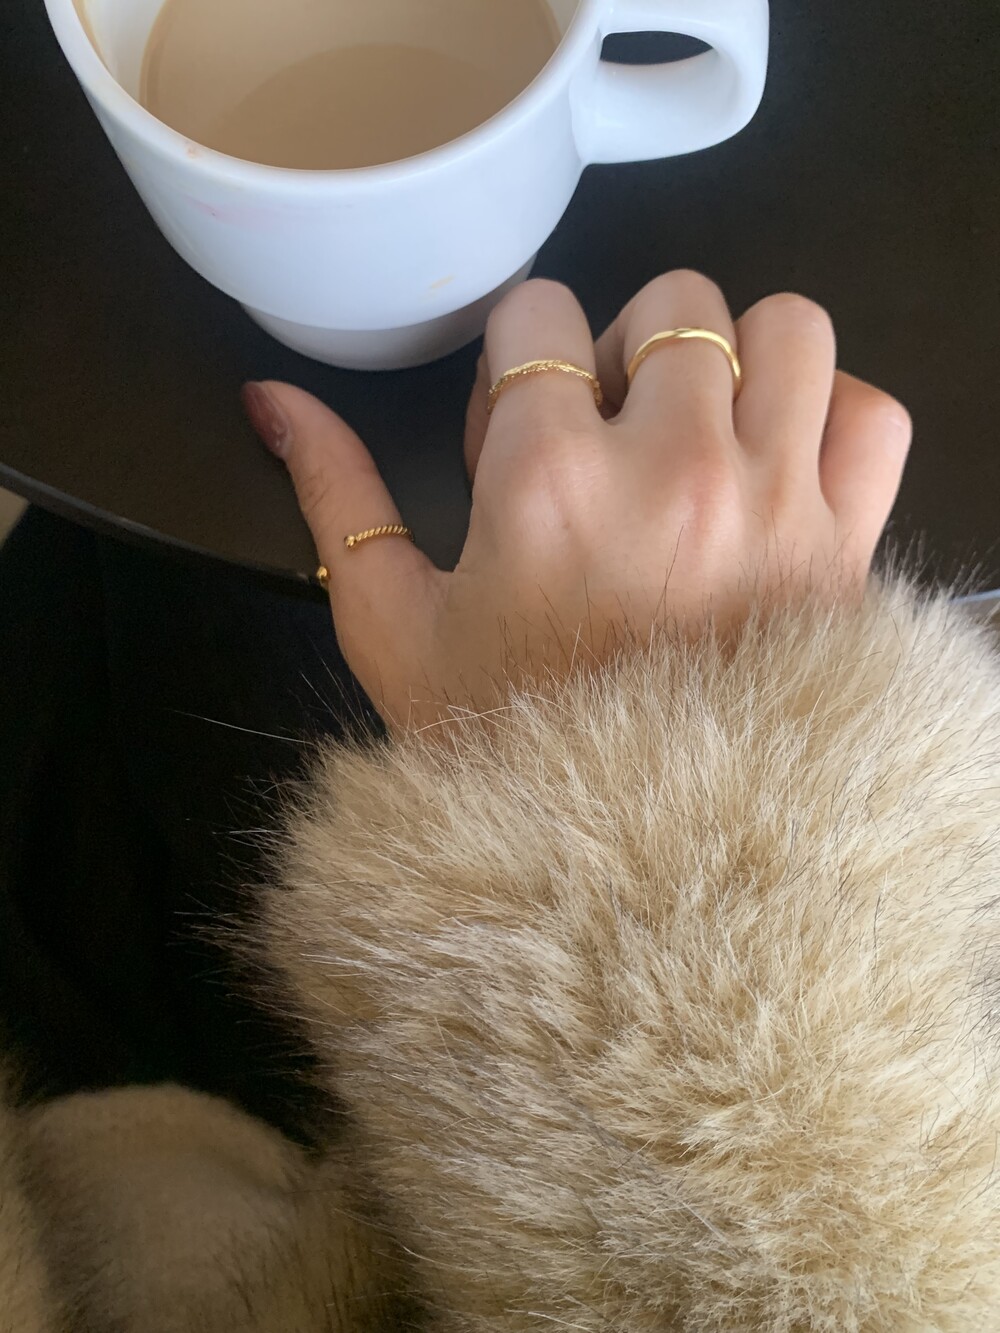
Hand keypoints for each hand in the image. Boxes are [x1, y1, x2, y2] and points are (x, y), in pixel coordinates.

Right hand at [243, 271, 910, 731]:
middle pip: (672, 301)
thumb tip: (272, 398)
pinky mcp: (847, 548)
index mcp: (547, 481)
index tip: (525, 427)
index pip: (538, 312)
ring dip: (740, 362)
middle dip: (627, 349)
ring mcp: (774, 504)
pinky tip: (779, 468)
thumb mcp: (390, 626)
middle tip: (609, 433)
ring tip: (701, 433)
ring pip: (788, 329)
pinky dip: (835, 422)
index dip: (522, 358)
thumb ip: (335, 494)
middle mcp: (673, 470)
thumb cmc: (502, 745)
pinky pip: (878, 415)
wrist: (627, 861)